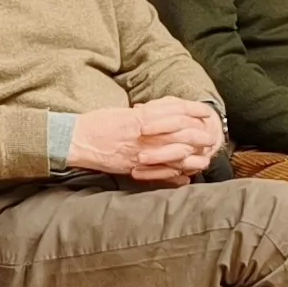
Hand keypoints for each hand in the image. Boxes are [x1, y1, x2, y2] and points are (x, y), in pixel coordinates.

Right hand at [67, 101, 220, 184]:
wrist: (76, 139)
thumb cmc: (96, 124)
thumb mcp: (123, 112)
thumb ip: (145, 113)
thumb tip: (164, 112)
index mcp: (142, 115)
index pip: (177, 110)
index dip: (194, 111)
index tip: (206, 113)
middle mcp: (144, 132)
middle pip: (182, 131)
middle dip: (200, 135)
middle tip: (211, 137)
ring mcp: (140, 150)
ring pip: (176, 153)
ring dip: (192, 155)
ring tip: (204, 157)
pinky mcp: (134, 166)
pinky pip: (161, 171)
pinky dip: (175, 174)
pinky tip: (185, 176)